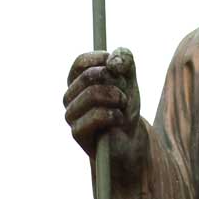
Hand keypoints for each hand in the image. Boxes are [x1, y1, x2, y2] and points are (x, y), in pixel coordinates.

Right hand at [63, 49, 145, 183]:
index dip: (102, 60)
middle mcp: (69, 96)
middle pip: (89, 76)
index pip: (81, 62)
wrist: (129, 139)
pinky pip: (97, 115)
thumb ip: (124, 59)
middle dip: (115, 82)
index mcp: (76, 81)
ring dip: (117, 98)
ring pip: (92, 94)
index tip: (119, 68)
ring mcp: (70, 115)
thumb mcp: (129, 78)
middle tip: (123, 94)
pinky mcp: (76, 132)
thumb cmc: (124, 106)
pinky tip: (118, 121)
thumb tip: (113, 62)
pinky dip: (115, 115)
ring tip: (122, 107)